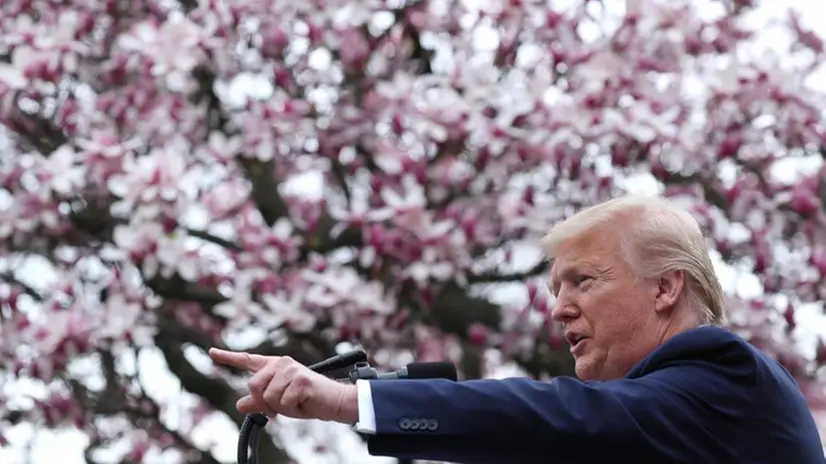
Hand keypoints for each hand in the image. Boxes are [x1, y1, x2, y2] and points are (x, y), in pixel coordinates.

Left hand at [208, 348, 358, 423]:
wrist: (334, 401)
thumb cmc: (307, 400)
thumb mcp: (280, 401)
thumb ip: (260, 401)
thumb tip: (240, 404)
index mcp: (274, 366)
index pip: (248, 360)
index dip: (228, 358)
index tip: (211, 353)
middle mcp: (281, 363)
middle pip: (253, 385)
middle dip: (264, 403)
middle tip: (280, 409)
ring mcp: (290, 370)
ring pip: (267, 397)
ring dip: (280, 408)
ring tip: (295, 403)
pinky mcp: (300, 380)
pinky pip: (282, 402)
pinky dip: (291, 410)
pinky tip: (302, 403)